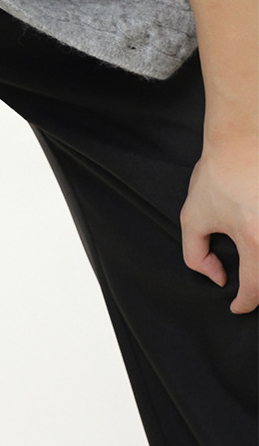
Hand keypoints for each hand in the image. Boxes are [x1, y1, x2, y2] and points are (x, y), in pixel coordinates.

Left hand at [180, 133, 258, 313]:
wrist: (242, 139)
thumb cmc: (218, 174)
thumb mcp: (193, 216)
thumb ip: (196, 254)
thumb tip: (218, 277)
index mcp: (255, 241)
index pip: (255, 289)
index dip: (244, 304)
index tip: (237, 307)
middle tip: (250, 292)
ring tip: (253, 269)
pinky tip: (257, 247)